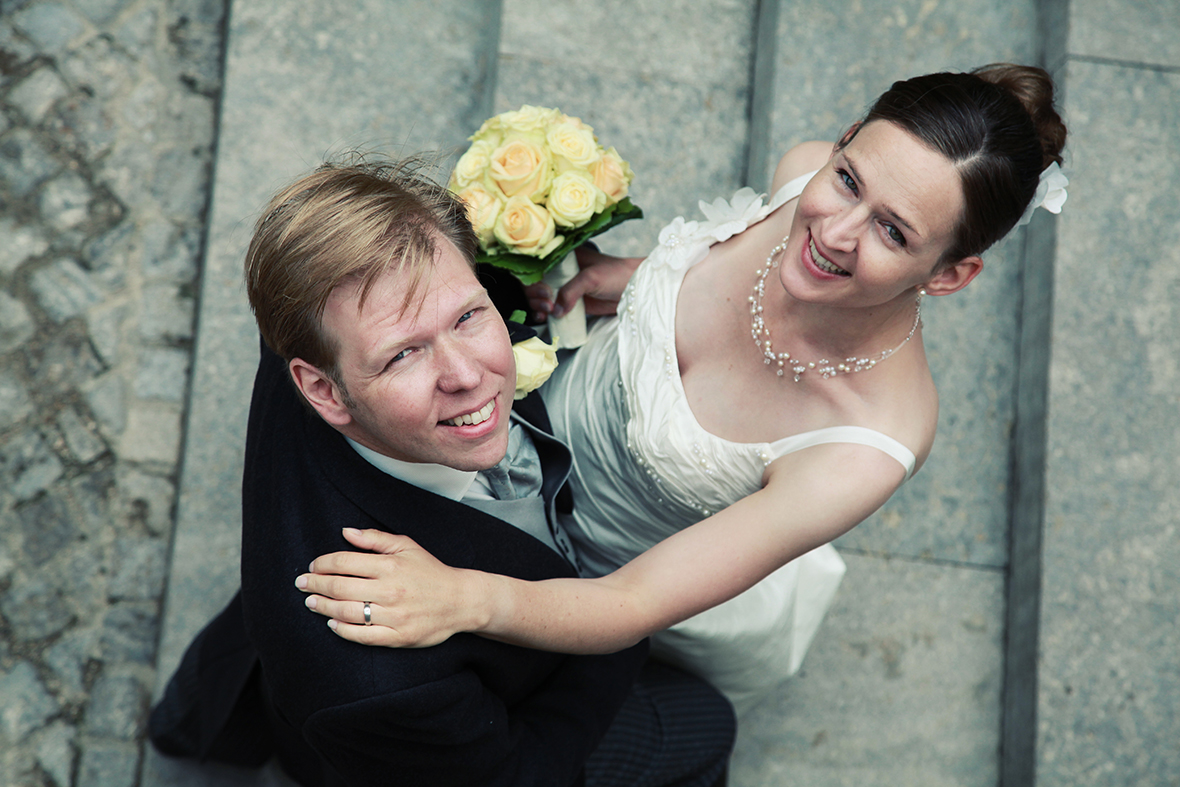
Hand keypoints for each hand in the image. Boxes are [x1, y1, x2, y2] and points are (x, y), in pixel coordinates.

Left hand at [296, 528, 483, 647]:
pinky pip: (362, 635)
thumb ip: (375, 539)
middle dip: (315, 585)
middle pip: (339, 587)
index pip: (344, 562)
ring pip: (346, 612)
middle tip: (302, 584)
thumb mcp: (407, 546)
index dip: (322, 564)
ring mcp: (394, 615)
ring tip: (311, 603)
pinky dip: (342, 629)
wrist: (460, 600)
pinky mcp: (398, 637)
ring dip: (323, 607)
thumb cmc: (431, 572)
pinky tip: (332, 623)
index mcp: (390, 565)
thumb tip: (347, 532)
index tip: (312, 567)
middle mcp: (390, 590)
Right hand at [523, 245, 642, 319]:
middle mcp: (560, 272)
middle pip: (535, 283)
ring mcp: (564, 288)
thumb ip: (571, 291)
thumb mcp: (591, 278)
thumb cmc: (615, 275)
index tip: (544, 291)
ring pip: (540, 297)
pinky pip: (551, 309)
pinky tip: (546, 318)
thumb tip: (555, 310)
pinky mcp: (570, 303)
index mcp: (563, 258)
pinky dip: (545, 314)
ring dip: (538, 306)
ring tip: (548, 312)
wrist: (633, 289)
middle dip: (535, 296)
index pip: (537, 266)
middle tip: (548, 305)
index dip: (534, 280)